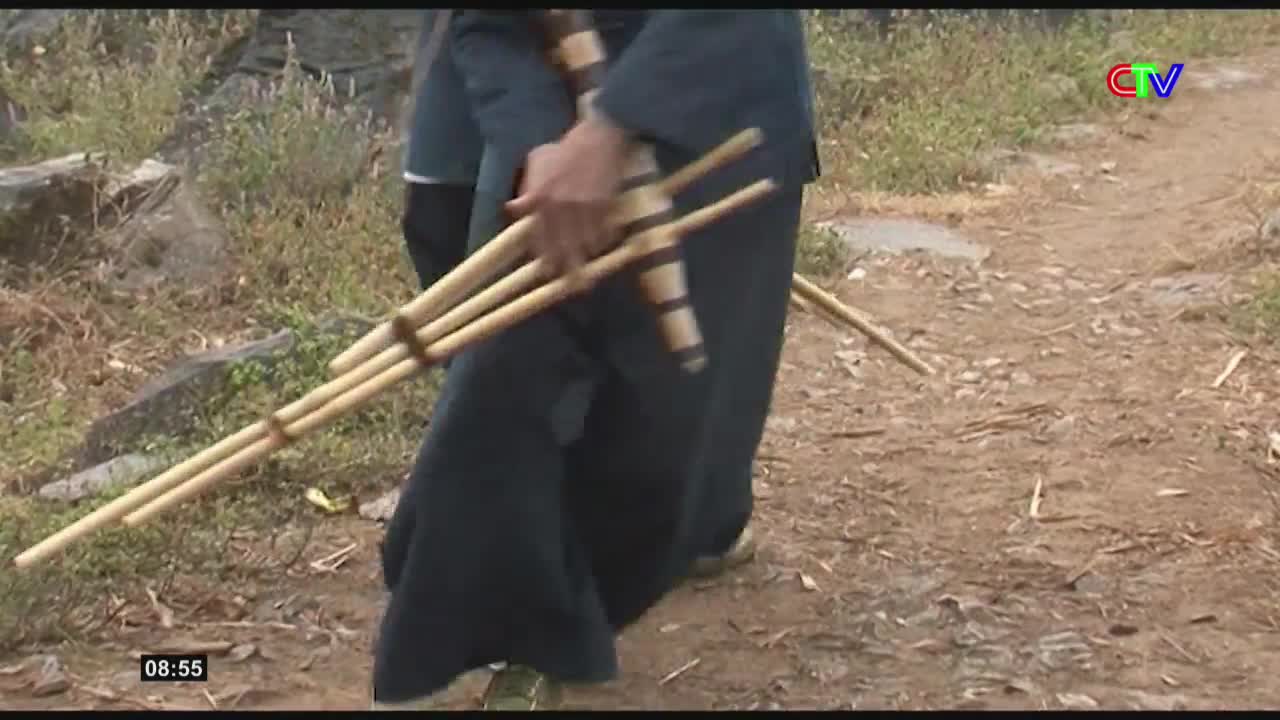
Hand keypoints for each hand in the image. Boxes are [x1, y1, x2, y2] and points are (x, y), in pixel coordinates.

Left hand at [505, 116, 629, 283]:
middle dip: (568, 272)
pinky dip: (602, 242)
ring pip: (585, 246)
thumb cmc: (566, 149)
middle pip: (563, 249)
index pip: (539, 237)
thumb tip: (512, 209)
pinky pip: (603, 235)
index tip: (547, 272)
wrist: (600, 137)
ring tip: (587, 274)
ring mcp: (584, 209)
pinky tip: (601, 246)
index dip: (544, 258)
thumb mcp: (537, 163)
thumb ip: (526, 189)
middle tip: (572, 287)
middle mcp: (560, 207)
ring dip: (587, 259)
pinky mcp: (605, 208)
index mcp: (540, 197)